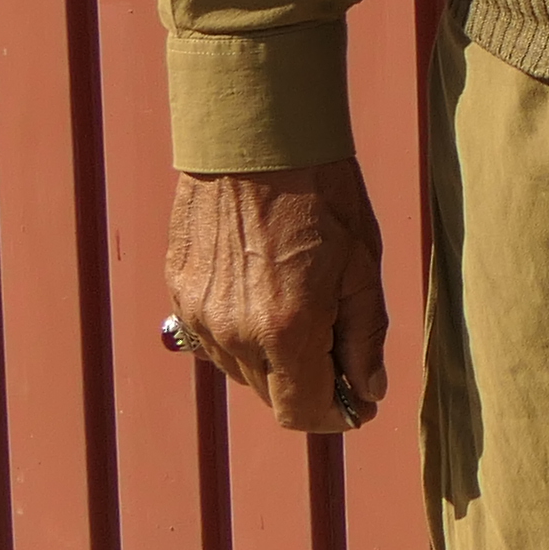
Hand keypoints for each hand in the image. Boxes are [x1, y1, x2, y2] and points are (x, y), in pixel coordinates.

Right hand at [166, 160, 388, 433]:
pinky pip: (213, 336)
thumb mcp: (362, 264)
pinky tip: (266, 292)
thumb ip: (364, 337)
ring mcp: (199, 312)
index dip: (334, 415)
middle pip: (270, 396)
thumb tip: (368, 390)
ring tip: (303, 311)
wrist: (256, 134)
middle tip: (339, 353)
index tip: (357, 403)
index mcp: (286, 330)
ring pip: (239, 370)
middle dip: (308, 386)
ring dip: (273, 361)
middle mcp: (234, 332)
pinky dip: (241, 332)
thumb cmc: (320, 192)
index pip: (301, 412)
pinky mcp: (179, 288)